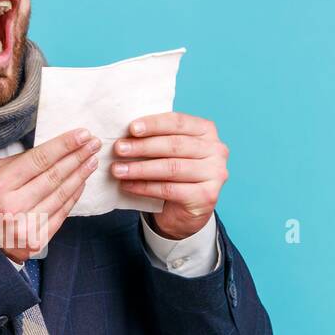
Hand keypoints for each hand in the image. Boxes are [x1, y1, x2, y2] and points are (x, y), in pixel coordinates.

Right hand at [0, 127, 101, 263]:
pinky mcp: (35, 241)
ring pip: (61, 195)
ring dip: (80, 175)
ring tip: (91, 160)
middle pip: (54, 176)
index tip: (83, 134)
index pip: (39, 160)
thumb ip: (20, 163)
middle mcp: (12, 208)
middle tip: (94, 143)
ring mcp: (25, 227)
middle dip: (77, 157)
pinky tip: (81, 182)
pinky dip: (73, 196)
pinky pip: (61, 214)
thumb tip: (54, 151)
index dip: (64, 145)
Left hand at [111, 111, 228, 240]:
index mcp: (207, 131)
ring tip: (118, 169)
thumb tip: (126, 133)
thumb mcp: (171, 151)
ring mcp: (215, 174)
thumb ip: (158, 138)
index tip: (131, 128)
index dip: (154, 124)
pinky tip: (127, 185)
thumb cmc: (176, 174)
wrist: (187, 211)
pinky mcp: (206, 196)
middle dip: (143, 147)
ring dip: (140, 168)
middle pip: (174, 145)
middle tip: (119, 148)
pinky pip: (170, 190)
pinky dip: (145, 187)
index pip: (179, 122)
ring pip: (171, 168)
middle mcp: (216, 150)